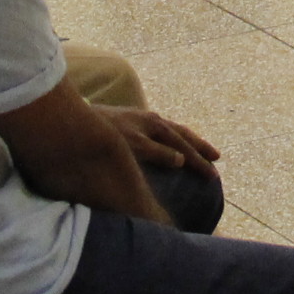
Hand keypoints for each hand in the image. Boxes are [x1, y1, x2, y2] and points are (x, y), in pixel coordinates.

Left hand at [101, 105, 222, 179]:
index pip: (182, 146)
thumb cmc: (103, 132)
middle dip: (200, 149)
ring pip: (173, 130)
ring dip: (190, 141)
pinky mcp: (133, 120)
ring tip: (205, 153)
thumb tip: (181, 161)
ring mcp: (143, 119)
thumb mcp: (132, 144)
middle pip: (181, 135)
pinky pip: (162, 128)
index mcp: (154, 126)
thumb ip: (157, 152)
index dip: (198, 161)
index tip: (213, 177)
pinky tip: (173, 145)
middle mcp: (151, 121)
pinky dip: (174, 137)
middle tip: (217, 163)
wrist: (76, 116)